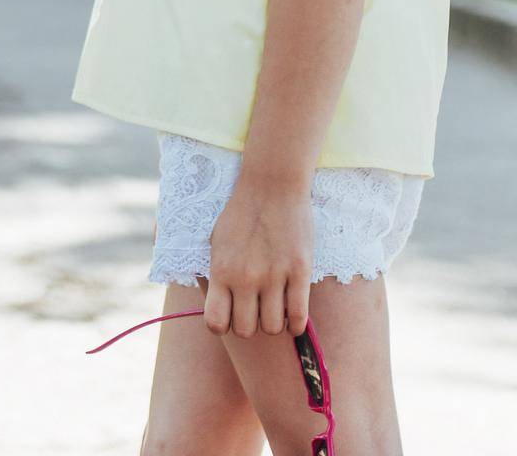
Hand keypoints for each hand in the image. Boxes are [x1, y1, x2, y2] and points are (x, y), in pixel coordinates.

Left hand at [203, 179, 313, 339]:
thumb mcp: (217, 242)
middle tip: (255, 309)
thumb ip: (219, 274)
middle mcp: (245, 277)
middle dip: (250, 323)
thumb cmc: (241, 213)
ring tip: (275, 308)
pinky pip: (298, 317)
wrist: (272, 185)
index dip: (223, 325)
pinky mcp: (300, 272)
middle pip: (246, 330)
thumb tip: (222, 306)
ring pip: (273, 328)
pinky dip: (296, 325)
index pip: (215, 322)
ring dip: (274, 323)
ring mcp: (274, 276)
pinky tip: (294, 315)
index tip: (231, 315)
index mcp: (221, 269)